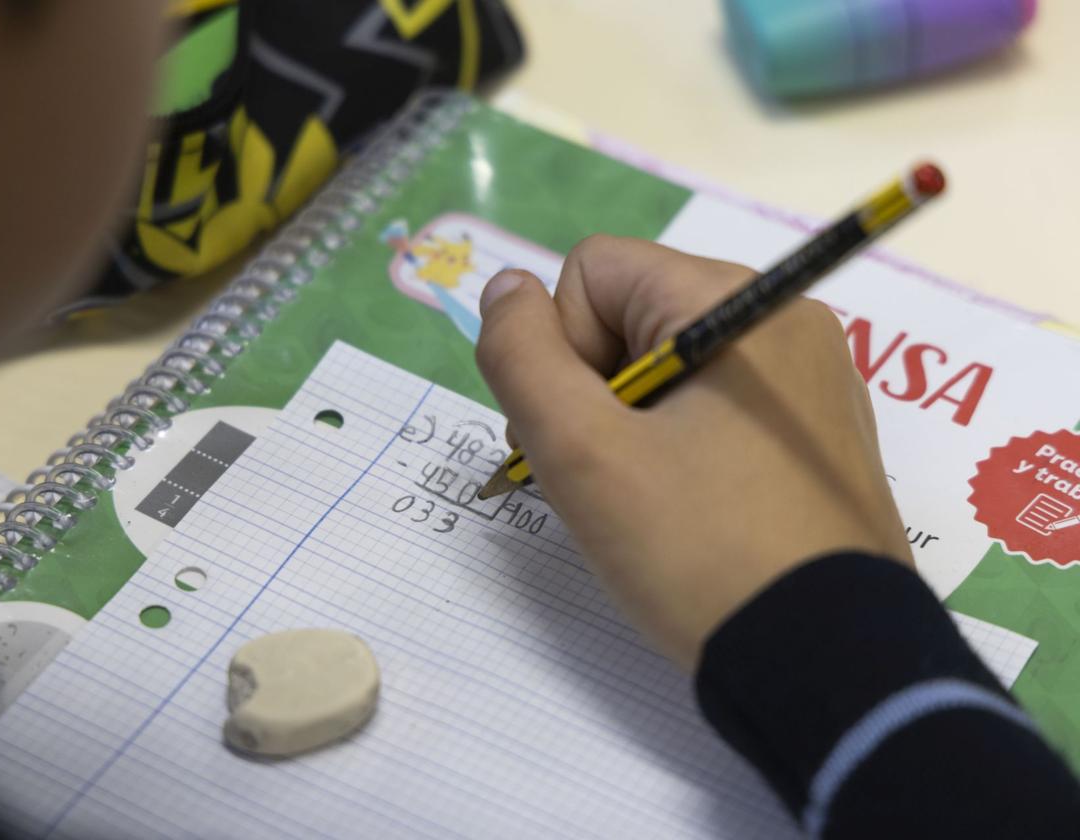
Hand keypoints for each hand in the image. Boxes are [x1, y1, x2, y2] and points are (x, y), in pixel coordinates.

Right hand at [475, 236, 912, 667]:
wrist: (828, 663)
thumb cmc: (698, 549)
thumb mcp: (583, 453)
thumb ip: (522, 357)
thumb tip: (507, 288)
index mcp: (732, 301)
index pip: (593, 272)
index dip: (560, 349)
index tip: (578, 435)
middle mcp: (784, 318)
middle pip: (632, 314)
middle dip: (591, 388)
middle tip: (596, 477)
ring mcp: (813, 378)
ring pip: (670, 366)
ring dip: (629, 423)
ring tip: (640, 502)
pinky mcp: (823, 434)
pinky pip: (719, 406)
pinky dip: (681, 445)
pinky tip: (687, 510)